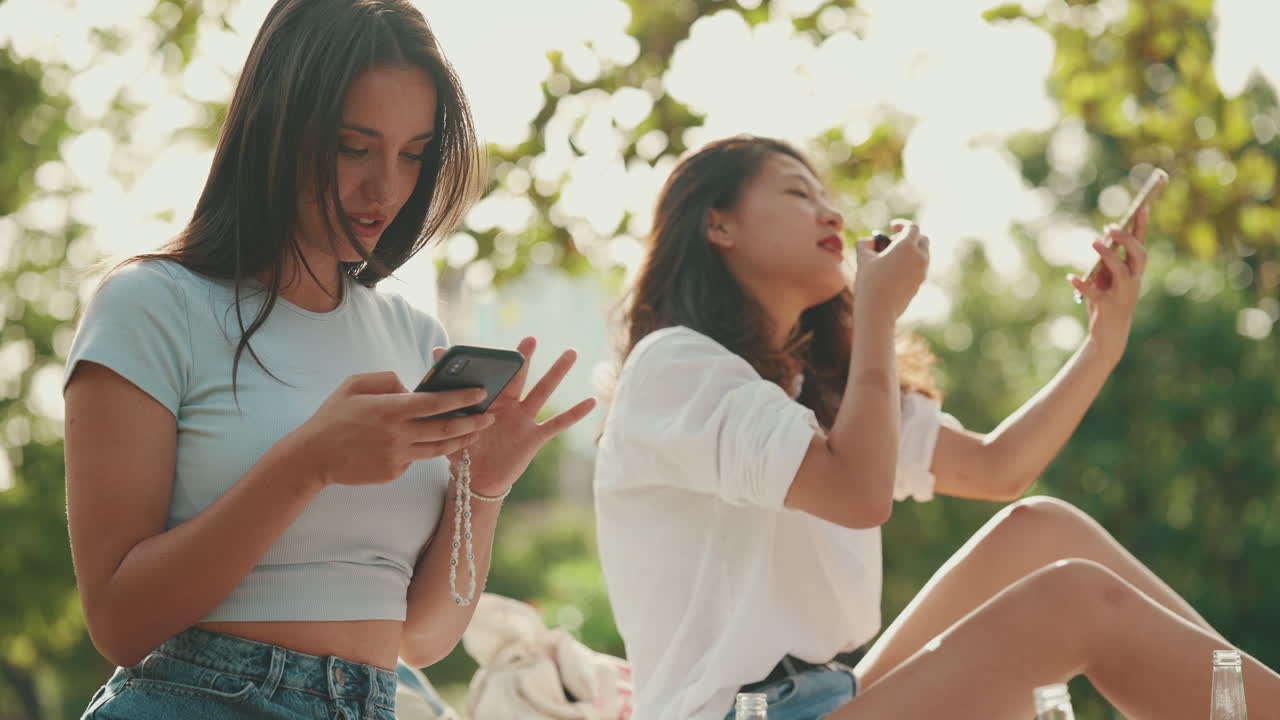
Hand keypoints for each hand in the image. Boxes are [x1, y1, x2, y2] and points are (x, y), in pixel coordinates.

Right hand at [289, 371, 493, 488]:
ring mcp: (397, 457)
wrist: (312, 457)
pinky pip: (415, 459)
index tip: (481, 393)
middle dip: (473, 423)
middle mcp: (398, 435)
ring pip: (438, 450)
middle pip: (445, 430)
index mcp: (390, 409)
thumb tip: (411, 386)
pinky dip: (423, 450)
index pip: (436, 402)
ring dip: (461, 441)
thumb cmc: (333, 416)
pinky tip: (428, 443)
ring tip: (475, 433)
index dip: (462, 398)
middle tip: (490, 417)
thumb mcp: (354, 385)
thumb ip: (387, 379)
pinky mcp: (394, 473)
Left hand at [433, 337, 596, 496]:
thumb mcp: (451, 421)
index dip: (495, 361)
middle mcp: (509, 406)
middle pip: (520, 377)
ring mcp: (524, 420)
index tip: (489, 344)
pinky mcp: (534, 438)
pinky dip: (574, 414)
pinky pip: (557, 424)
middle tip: (530, 338)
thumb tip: (433, 359)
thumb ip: (445, 392)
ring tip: (570, 353)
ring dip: (557, 373)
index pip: (494, 375)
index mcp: (489, 400)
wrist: (476, 480)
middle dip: (524, 358)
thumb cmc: (463, 449)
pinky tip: (591, 402)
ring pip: (542, 392)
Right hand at [853, 219, 930, 320]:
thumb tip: (870, 241)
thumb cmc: (869, 282)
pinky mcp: (920, 283)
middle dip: (909, 237)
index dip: (902, 224)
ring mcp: (922, 271)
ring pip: (922, 254)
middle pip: (922, 239)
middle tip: (892, 243)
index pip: (912, 227)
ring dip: (910, 251)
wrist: (878, 311)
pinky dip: (910, 264)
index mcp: (907, 246)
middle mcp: (919, 257)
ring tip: (891, 259)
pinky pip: (919, 268)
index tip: (892, 226)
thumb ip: (865, 244)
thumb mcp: (863, 259)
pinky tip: (893, 272)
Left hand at [1068, 205, 1148, 362]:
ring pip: (1121, 271)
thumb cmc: (1108, 302)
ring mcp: (1122, 294)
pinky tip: (1070, 277)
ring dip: (1108, 255)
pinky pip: (1094, 293)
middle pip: (1138, 256)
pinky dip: (1082, 284)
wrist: (1108, 335)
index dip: (1142, 227)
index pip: (1141, 246)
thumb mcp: (1108, 279)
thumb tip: (1104, 238)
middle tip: (1111, 226)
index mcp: (1135, 273)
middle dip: (1127, 239)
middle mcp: (1133, 282)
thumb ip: (1108, 262)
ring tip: (1094, 242)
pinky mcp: (1107, 306)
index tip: (1143, 207)